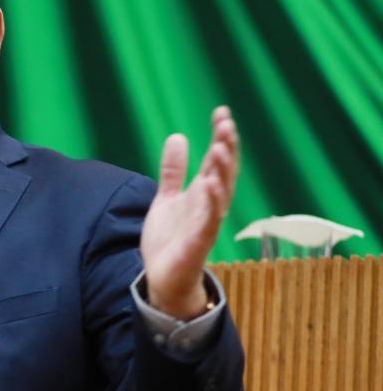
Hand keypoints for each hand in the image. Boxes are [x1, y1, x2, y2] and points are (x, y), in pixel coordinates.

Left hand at [141, 106, 240, 319]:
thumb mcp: (168, 198)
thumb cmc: (170, 239)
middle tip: (227, 124)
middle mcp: (210, 205)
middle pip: (223, 172)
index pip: (216, 159)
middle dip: (226, 148)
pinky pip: (209, 220)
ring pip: (221, 194)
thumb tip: (177, 137)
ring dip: (222, 172)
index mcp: (203, 193)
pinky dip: (212, 203)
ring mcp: (206, 222)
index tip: (221, 112)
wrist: (164, 277)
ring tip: (221, 148)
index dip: (221, 136)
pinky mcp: (198, 241)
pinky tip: (211, 185)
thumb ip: (173, 171)